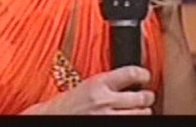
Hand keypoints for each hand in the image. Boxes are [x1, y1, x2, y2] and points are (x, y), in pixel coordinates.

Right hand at [23, 66, 154, 114]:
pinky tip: (128, 117)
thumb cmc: (68, 103)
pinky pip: (132, 124)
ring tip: (137, 110)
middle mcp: (104, 100)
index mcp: (99, 83)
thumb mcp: (88, 85)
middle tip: (145, 97)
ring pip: (141, 114)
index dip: (144, 75)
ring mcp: (107, 117)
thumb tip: (134, 79)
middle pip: (142, 97)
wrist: (49, 119)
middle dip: (146, 97)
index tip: (145, 77)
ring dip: (142, 111)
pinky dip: (133, 120)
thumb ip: (109, 82)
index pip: (133, 73)